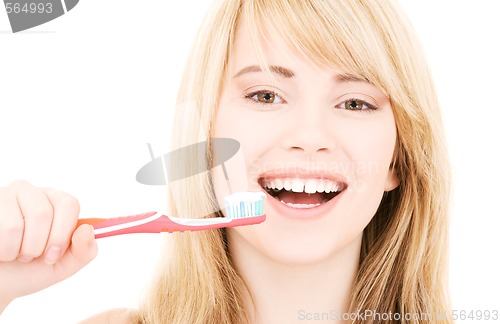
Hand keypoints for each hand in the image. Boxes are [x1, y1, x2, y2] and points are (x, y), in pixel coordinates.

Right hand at [0, 180, 96, 311]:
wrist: (0, 281)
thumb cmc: (31, 269)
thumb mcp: (63, 265)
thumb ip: (84, 251)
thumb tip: (87, 230)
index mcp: (57, 202)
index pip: (69, 204)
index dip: (62, 234)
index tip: (52, 256)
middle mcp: (33, 193)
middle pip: (42, 214)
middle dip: (36, 246)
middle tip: (30, 255)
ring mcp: (7, 196)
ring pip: (16, 225)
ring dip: (16, 250)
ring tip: (14, 252)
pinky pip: (0, 230)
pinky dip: (2, 250)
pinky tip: (1, 249)